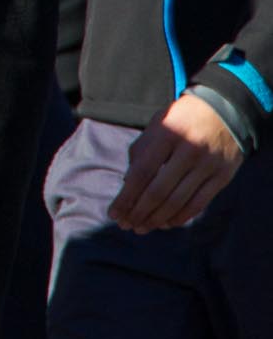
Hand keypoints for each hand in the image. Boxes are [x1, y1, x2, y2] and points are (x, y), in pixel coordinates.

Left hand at [108, 92, 243, 232]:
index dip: (126, 197)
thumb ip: (140, 152)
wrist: (224, 111)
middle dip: (139, 212)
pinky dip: (181, 217)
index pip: (141, 173)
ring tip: (142, 227)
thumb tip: (127, 186)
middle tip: (126, 226)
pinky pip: (199, 203)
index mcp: (166, 136)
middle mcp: (188, 151)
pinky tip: (166, 223)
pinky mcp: (222, 177)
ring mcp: (208, 166)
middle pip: (159, 191)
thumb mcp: (156, 126)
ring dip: (157, 219)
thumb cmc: (180, 119)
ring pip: (178, 201)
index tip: (114, 214)